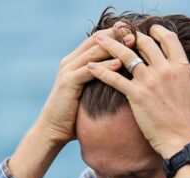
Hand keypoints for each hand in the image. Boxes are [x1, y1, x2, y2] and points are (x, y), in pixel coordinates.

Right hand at [34, 27, 126, 146]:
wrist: (52, 130)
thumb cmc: (73, 117)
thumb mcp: (88, 95)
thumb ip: (98, 84)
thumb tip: (120, 83)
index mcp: (74, 62)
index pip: (97, 40)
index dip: (116, 35)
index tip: (136, 35)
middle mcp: (70, 62)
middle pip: (96, 40)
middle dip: (117, 36)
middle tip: (137, 35)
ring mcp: (68, 70)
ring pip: (94, 52)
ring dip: (114, 47)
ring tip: (132, 44)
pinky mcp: (68, 82)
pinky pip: (89, 70)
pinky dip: (105, 66)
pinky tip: (119, 64)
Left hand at [86, 25, 189, 157]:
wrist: (184, 142)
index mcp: (182, 68)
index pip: (168, 39)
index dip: (157, 31)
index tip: (149, 30)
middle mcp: (165, 69)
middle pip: (144, 43)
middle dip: (131, 35)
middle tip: (120, 33)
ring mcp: (150, 81)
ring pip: (126, 55)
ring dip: (110, 45)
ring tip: (98, 40)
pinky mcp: (136, 95)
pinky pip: (114, 78)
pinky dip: (100, 71)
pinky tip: (89, 66)